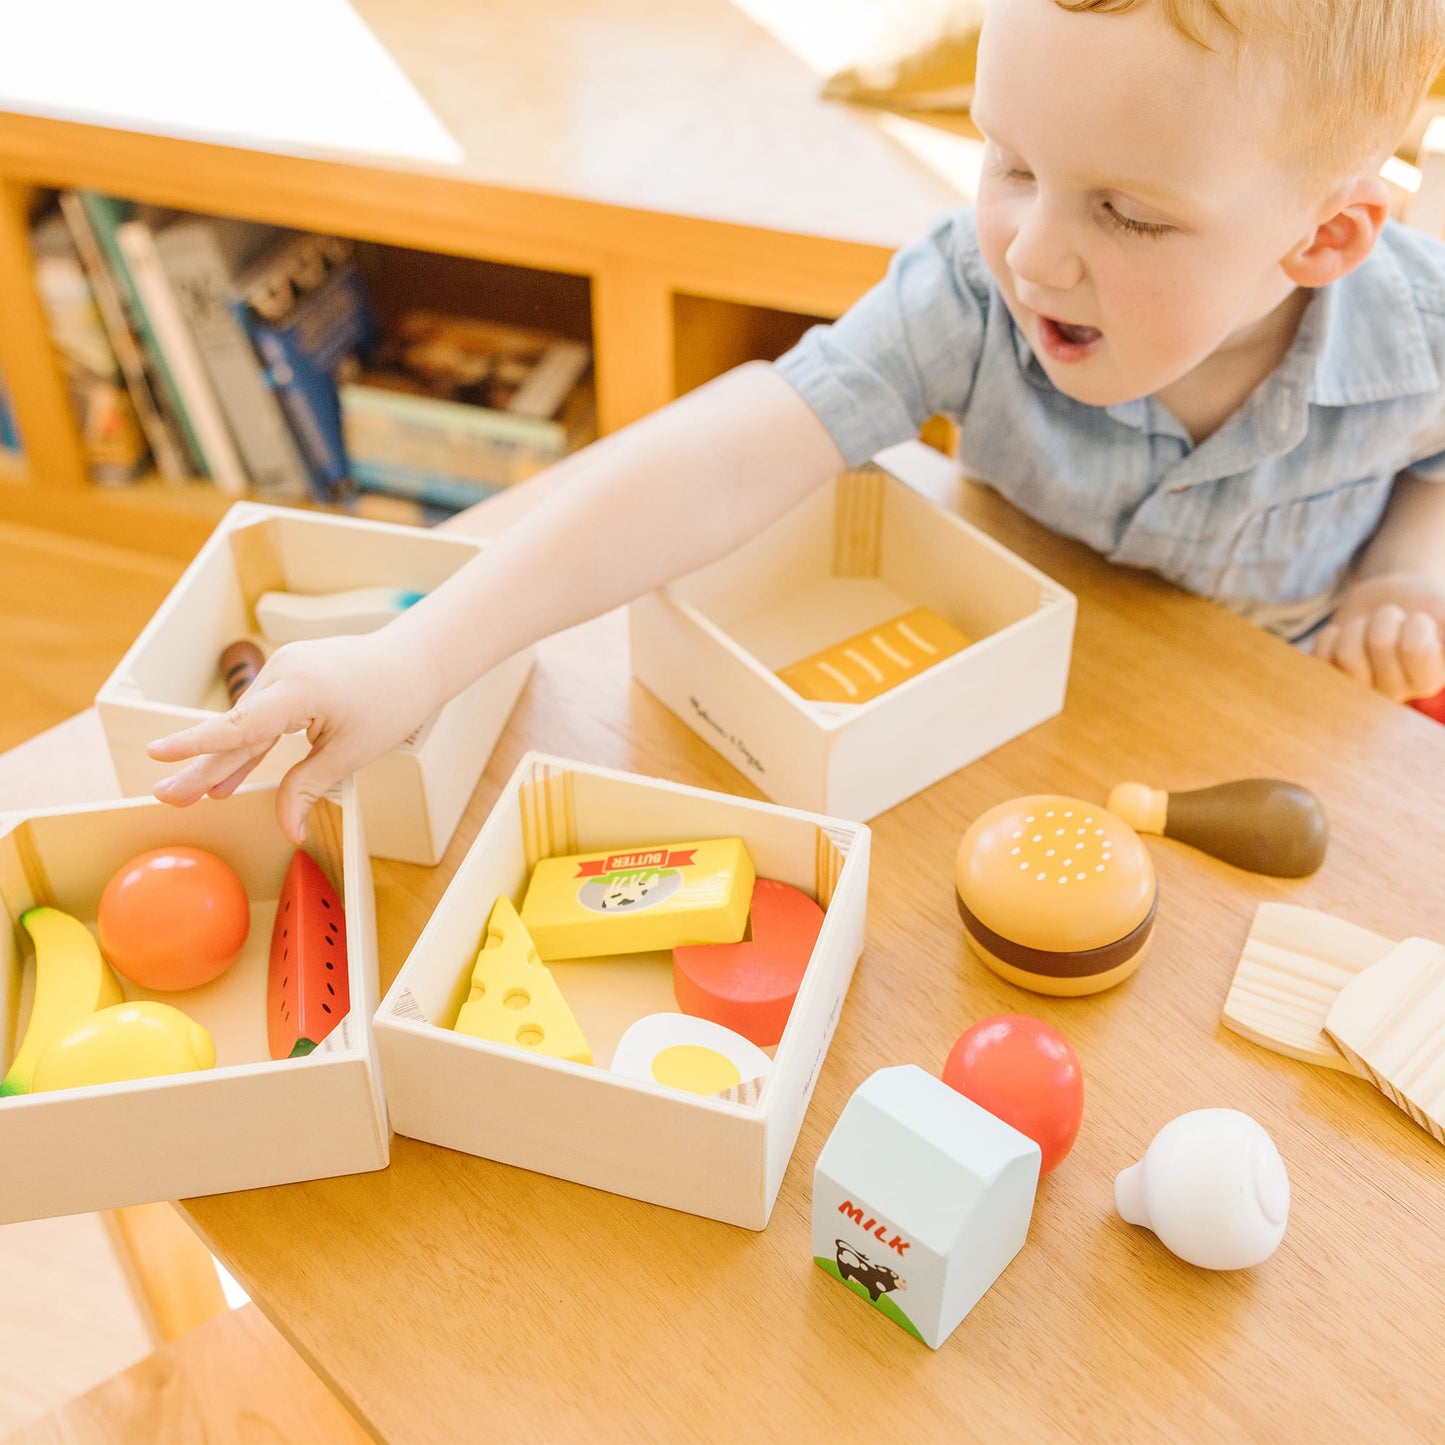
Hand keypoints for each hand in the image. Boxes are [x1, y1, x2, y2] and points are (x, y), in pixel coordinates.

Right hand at [146, 627, 443, 844]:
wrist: (414, 660)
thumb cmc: (392, 701)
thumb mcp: (351, 753)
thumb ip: (309, 787)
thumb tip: (288, 830)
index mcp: (299, 690)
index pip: (239, 725)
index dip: (197, 744)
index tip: (158, 754)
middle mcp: (284, 673)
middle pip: (236, 730)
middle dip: (201, 766)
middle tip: (166, 796)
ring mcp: (285, 670)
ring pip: (247, 723)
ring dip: (223, 760)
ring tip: (192, 795)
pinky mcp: (291, 675)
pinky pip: (262, 714)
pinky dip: (249, 743)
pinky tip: (229, 776)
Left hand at [1312, 573, 1444, 701]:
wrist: (1390, 601)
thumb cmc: (1427, 608)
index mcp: (1430, 681)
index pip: (1417, 649)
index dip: (1416, 625)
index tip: (1419, 620)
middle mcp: (1396, 694)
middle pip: (1380, 645)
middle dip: (1386, 617)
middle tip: (1391, 618)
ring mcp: (1360, 690)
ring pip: (1349, 654)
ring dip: (1357, 626)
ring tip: (1368, 626)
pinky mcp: (1328, 681)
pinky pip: (1321, 659)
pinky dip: (1331, 636)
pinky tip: (1344, 635)